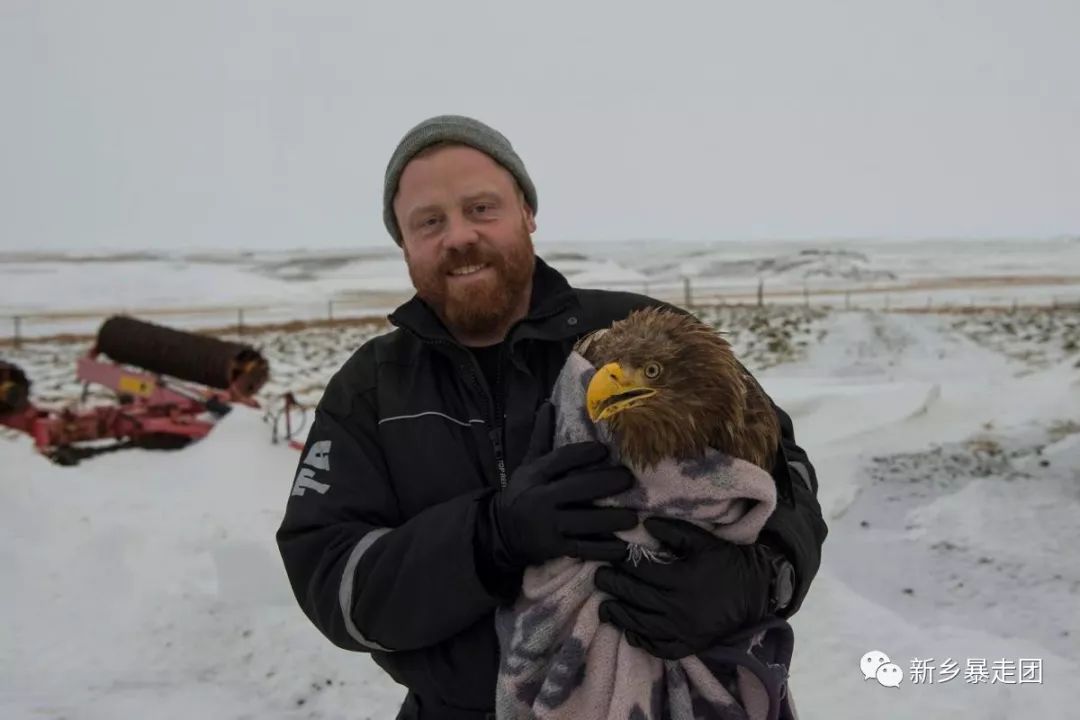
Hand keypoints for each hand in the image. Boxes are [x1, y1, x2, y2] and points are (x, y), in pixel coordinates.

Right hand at [490, 402, 637, 569]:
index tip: (604, 450)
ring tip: (634, 518)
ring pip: (584, 521)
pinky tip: (622, 548)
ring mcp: (548, 526)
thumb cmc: (524, 492)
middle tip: (629, 479)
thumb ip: (541, 436)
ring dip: (611, 520)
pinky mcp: (555, 548)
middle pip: (577, 488)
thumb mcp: (528, 464)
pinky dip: (603, 549)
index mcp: (536, 475)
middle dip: (606, 483)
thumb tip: (548, 403)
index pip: (561, 460)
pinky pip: (583, 548)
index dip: (583, 454)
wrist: (501, 531)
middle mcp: (541, 498)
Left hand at [594, 516, 772, 658]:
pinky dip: (642, 642)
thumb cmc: (727, 563)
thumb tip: (645, 525)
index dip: (622, 565)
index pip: (642, 573)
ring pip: (642, 625)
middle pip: (637, 598)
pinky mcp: (690, 644)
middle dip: (614, 587)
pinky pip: (660, 648)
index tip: (609, 558)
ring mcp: (684, 630)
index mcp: (683, 579)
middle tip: (599, 578)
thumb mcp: (704, 542)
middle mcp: (680, 608)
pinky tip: (630, 633)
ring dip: (620, 616)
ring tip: (605, 607)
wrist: (756, 592)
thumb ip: (674, 531)